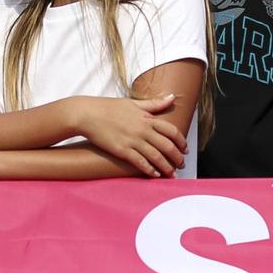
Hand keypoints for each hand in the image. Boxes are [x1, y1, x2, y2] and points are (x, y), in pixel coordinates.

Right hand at [69, 94, 185, 176]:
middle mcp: (142, 130)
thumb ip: (154, 104)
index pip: (171, 131)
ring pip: (156, 156)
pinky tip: (155, 175)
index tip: (185, 149)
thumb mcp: (133, 103)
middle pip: (167, 146)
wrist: (87, 114)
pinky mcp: (122, 150)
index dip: (181, 141)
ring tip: (172, 175)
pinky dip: (149, 170)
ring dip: (167, 167)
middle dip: (177, 158)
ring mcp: (132, 140)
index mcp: (146, 118)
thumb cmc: (109, 107)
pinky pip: (140, 162)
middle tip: (182, 165)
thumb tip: (171, 97)